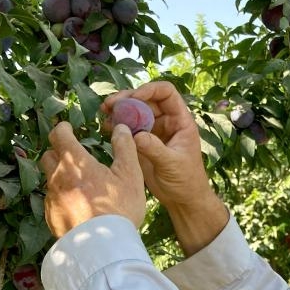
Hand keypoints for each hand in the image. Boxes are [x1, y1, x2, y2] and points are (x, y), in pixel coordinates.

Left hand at [39, 121, 145, 237]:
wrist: (102, 248)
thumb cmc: (119, 209)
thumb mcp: (130, 176)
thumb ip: (125, 148)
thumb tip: (121, 128)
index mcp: (76, 163)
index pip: (59, 135)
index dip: (63, 129)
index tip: (68, 128)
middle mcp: (57, 177)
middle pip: (48, 156)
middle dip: (59, 152)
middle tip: (74, 158)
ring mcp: (52, 198)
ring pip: (51, 180)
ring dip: (61, 177)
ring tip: (80, 187)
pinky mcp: (50, 216)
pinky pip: (53, 201)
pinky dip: (63, 199)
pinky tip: (78, 208)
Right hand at [101, 82, 212, 208]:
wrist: (182, 200)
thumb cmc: (186, 181)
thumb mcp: (172, 164)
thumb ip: (155, 149)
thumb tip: (136, 135)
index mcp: (180, 121)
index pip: (166, 93)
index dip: (150, 90)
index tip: (133, 97)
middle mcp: (166, 121)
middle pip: (145, 100)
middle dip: (127, 99)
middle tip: (109, 104)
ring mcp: (153, 131)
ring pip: (134, 112)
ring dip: (119, 110)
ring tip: (104, 112)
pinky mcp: (141, 142)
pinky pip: (128, 128)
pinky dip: (117, 125)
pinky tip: (106, 127)